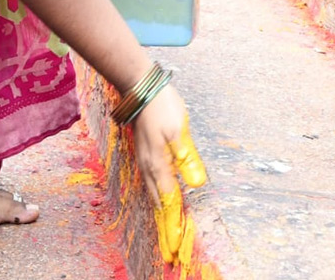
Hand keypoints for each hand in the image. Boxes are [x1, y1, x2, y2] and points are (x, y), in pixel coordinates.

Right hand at [131, 86, 207, 262]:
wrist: (138, 86)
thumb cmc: (161, 105)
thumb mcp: (179, 130)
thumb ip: (187, 158)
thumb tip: (197, 184)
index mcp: (158, 164)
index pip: (170, 202)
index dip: (174, 225)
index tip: (175, 247)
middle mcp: (149, 166)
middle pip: (159, 203)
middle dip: (165, 226)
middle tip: (170, 249)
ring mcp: (144, 160)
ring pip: (153, 194)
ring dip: (161, 215)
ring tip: (165, 231)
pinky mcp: (144, 153)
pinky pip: (150, 183)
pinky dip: (156, 198)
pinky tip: (159, 199)